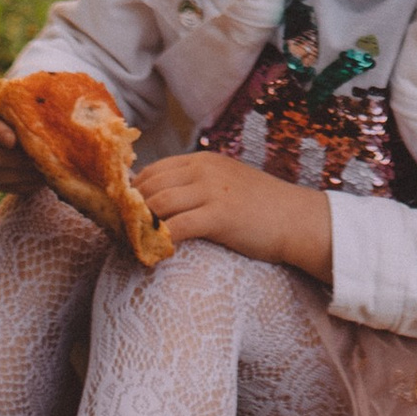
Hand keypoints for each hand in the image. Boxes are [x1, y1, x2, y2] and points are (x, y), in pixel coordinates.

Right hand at [0, 90, 39, 193]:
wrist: (36, 122)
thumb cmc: (34, 102)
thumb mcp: (32, 96)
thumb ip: (34, 98)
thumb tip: (55, 102)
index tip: (13, 140)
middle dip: (6, 157)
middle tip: (32, 159)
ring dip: (16, 173)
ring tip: (41, 169)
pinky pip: (0, 185)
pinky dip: (21, 184)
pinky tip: (41, 178)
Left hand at [135, 151, 332, 278]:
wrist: (297, 218)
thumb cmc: (263, 207)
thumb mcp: (226, 184)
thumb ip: (197, 186)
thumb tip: (161, 202)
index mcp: (202, 161)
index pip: (152, 171)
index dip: (132, 193)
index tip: (122, 215)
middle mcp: (203, 170)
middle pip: (149, 186)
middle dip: (129, 211)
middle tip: (118, 234)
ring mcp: (211, 191)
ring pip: (158, 205)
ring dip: (139, 226)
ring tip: (130, 246)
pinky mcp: (219, 216)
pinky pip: (177, 227)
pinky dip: (159, 241)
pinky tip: (152, 254)